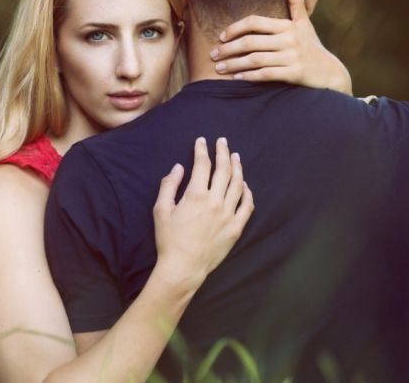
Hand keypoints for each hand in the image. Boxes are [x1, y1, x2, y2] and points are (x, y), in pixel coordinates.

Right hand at [152, 137, 253, 287]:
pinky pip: (246, 206)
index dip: (202, 150)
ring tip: (235, 157)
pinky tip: (244, 185)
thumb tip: (178, 168)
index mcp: (196, 195)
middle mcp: (215, 201)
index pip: (203, 165)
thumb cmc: (168, 239)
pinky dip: (247, 193)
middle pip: (224, 170)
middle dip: (223, 152)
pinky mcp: (236, 228)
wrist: (183, 267)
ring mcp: (228, 215)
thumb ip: (169, 185)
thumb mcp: (161, 210)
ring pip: (238, 185)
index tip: (202, 141)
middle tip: (222, 142)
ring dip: (237, 168)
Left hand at [210, 0, 352, 94]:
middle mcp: (289, 39)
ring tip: (218, 69)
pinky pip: (266, 74)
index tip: (221, 36)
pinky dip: (250, 76)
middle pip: (250, 42)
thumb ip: (296, 3)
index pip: (255, 22)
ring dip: (234, 64)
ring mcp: (292, 57)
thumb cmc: (313, 48)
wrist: (331, 74)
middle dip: (228, 49)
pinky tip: (237, 79)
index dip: (235, 28)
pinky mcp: (294, 74)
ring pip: (255, 59)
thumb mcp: (305, 25)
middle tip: (213, 54)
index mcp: (288, 26)